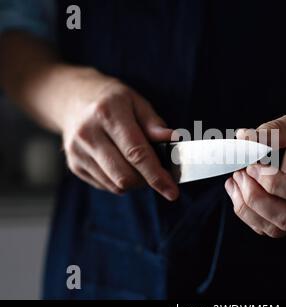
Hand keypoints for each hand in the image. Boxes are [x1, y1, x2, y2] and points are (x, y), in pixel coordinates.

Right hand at [60, 68, 178, 199]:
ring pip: (115, 185)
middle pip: (124, 175)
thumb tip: (174, 140)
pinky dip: (120, 181)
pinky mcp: (73, 165)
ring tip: (139, 164)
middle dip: (147, 181)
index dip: (157, 175)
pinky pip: (105, 185)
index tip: (172, 191)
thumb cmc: (112, 100)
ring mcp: (77, 151)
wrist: (72, 98)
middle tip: (158, 172)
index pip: (136, 153)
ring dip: (135, 182)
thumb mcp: (136, 102)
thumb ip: (154, 124)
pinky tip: (121, 163)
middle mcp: (88, 133)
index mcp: (108, 113)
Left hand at [225, 105, 285, 236]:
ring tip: (235, 180)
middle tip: (240, 173)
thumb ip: (279, 130)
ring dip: (249, 209)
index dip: (273, 183)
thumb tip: (246, 139)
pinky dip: (250, 213)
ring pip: (278, 228)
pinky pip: (272, 226)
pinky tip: (239, 190)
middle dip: (256, 199)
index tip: (253, 165)